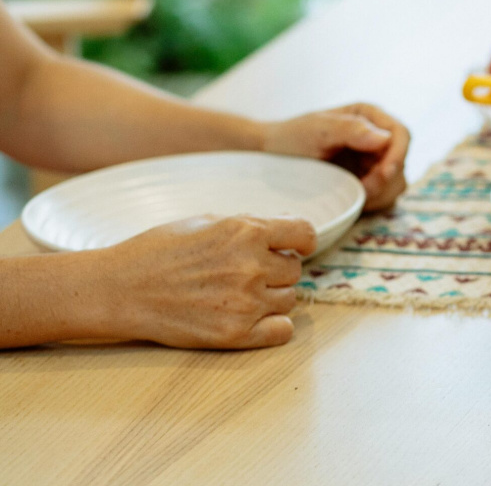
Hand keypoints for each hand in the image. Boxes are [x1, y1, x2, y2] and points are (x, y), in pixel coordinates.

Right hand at [96, 215, 316, 348]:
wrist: (119, 290)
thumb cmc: (157, 252)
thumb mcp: (206, 222)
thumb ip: (248, 226)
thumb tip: (284, 230)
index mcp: (246, 232)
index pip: (304, 234)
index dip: (302, 241)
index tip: (297, 247)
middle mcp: (252, 266)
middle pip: (294, 270)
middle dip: (276, 269)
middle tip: (246, 273)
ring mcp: (246, 303)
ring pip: (289, 299)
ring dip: (272, 296)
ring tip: (238, 294)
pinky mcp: (236, 334)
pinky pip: (283, 331)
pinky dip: (275, 325)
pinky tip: (255, 317)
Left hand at [262, 103, 409, 211]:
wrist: (271, 157)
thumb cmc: (291, 137)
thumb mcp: (317, 130)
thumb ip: (351, 130)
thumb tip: (385, 138)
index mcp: (369, 116)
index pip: (401, 134)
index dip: (397, 155)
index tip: (383, 174)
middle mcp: (376, 136)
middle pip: (402, 161)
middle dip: (385, 179)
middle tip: (361, 190)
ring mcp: (373, 160)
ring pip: (397, 182)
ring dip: (380, 193)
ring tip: (353, 193)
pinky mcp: (368, 180)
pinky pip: (385, 195)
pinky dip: (374, 201)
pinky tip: (353, 198)